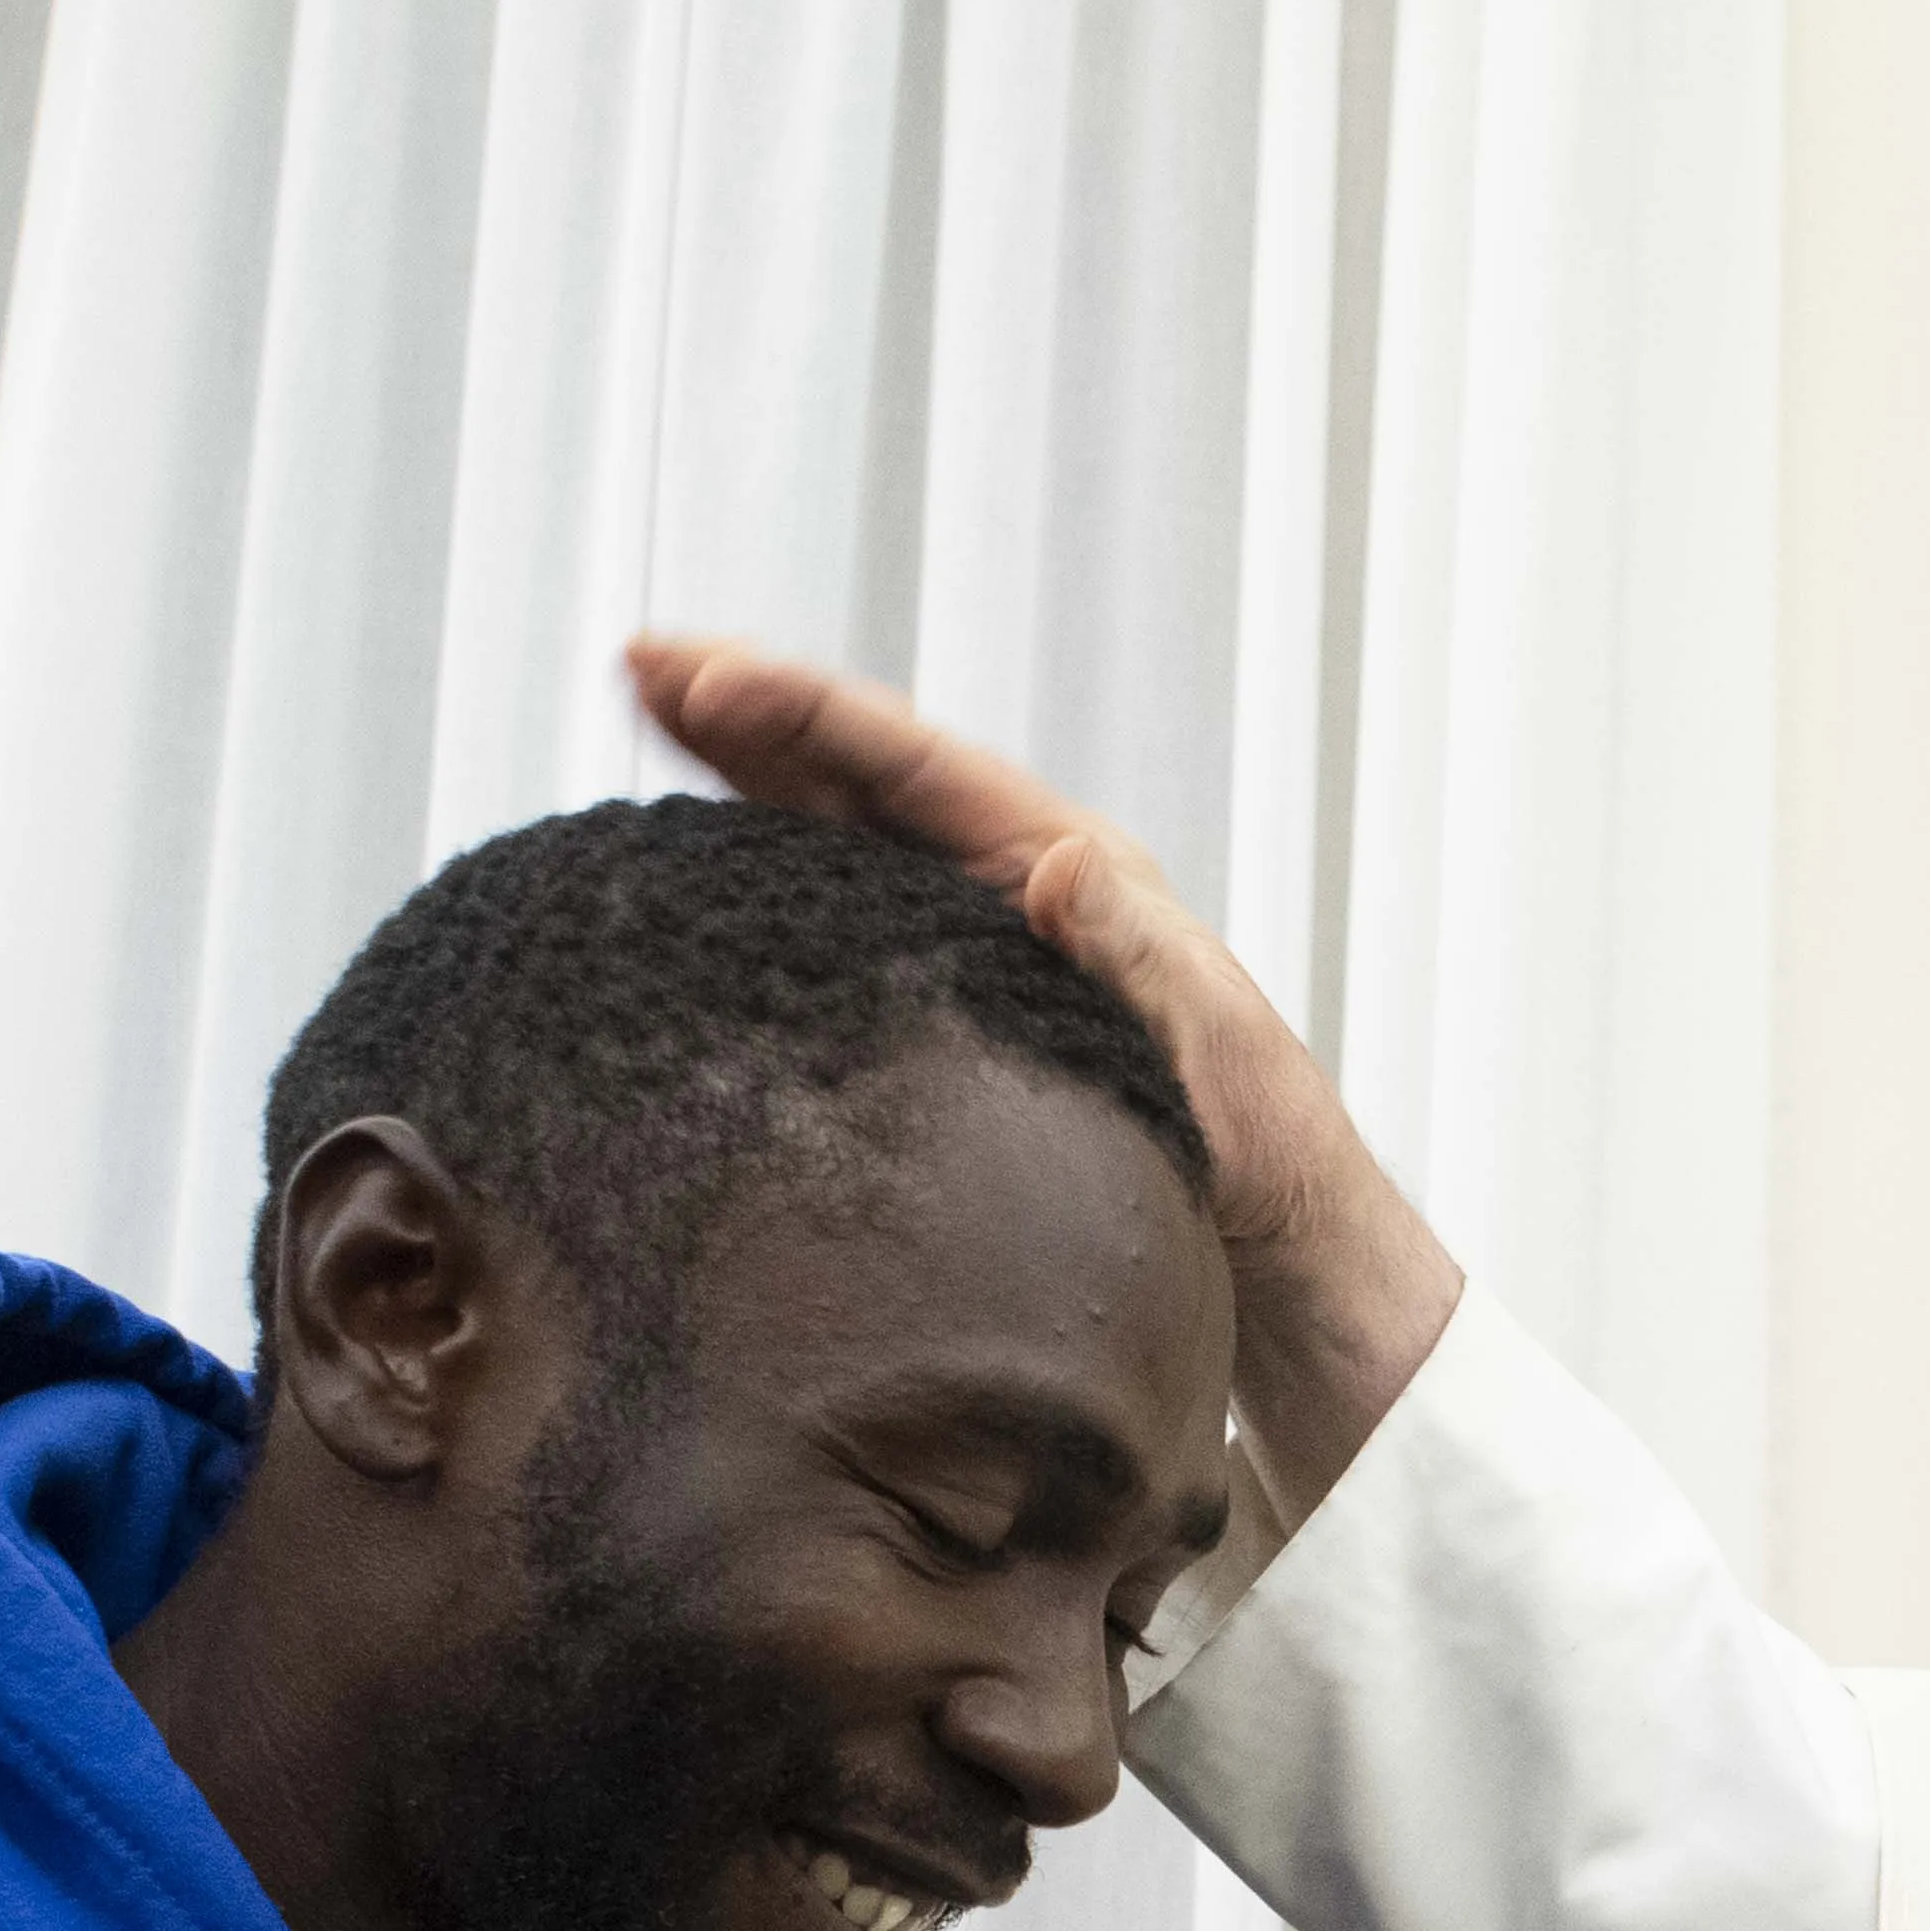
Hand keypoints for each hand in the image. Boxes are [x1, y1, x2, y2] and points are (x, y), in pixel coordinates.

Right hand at [627, 636, 1463, 1510]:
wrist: (1287, 1263)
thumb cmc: (1271, 1161)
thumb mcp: (1215, 1060)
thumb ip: (1139, 961)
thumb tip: (1058, 863)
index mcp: (1079, 877)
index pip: (919, 769)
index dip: (807, 714)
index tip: (707, 678)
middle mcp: (1021, 893)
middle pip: (865, 776)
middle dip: (756, 715)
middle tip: (642, 667)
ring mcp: (983, 951)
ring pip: (844, 838)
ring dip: (750, 780)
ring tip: (652, 723)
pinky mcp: (960, 1017)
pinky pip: (849, 929)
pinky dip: (775, 885)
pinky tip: (701, 884)